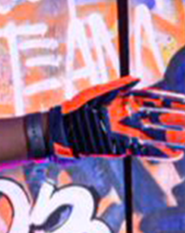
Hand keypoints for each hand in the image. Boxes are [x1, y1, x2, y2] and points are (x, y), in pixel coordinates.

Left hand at [46, 76, 184, 159]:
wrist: (60, 131)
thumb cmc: (74, 109)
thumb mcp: (94, 94)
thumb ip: (116, 86)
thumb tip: (136, 78)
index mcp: (126, 101)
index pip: (155, 99)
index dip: (171, 100)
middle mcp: (130, 117)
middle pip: (160, 117)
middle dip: (178, 119)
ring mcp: (127, 132)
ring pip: (156, 135)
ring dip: (174, 138)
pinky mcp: (122, 147)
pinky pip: (145, 151)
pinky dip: (160, 153)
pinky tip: (175, 153)